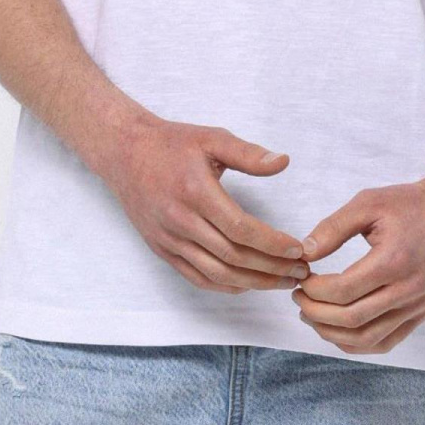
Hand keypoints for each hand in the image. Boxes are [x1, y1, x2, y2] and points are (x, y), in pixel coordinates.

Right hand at [101, 116, 310, 294]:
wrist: (124, 153)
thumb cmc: (171, 144)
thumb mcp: (211, 138)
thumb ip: (248, 153)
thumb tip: (282, 162)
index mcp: (195, 192)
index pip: (240, 228)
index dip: (272, 244)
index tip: (297, 249)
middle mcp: (180, 220)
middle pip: (232, 256)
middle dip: (271, 268)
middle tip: (300, 272)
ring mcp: (168, 239)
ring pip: (216, 273)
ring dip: (253, 282)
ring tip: (282, 282)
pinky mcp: (161, 249)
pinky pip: (196, 277)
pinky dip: (225, 286)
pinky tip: (248, 284)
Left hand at [291, 169, 424, 353]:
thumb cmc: (410, 205)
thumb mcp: (368, 203)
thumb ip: (332, 228)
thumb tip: (304, 253)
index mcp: (394, 261)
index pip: (342, 291)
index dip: (313, 290)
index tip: (301, 278)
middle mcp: (408, 290)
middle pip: (350, 319)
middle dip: (315, 313)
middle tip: (299, 298)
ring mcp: (417, 306)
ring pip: (366, 338)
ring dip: (331, 333)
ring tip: (312, 316)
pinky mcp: (422, 314)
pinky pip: (385, 342)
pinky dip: (357, 344)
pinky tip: (337, 330)